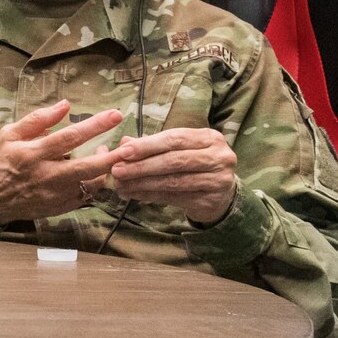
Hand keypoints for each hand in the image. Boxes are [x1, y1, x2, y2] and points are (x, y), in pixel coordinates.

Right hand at [0, 100, 125, 223]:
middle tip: (131, 146)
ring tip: (108, 154)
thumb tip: (65, 105)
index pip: (69, 137)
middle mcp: (46, 175)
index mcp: (32, 154)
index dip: (95, 126)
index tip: (116, 115)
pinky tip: (94, 173)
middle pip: (87, 167)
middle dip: (113, 157)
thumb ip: (37, 119)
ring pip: (90, 184)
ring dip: (105, 169)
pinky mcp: (59, 207)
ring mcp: (54, 194)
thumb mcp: (9, 135)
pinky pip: (85, 196)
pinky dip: (94, 184)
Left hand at [103, 127, 238, 224]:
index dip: (147, 145)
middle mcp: (219, 156)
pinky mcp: (212, 199)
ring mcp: (219, 179)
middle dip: (142, 166)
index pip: (174, 139)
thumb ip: (152, 146)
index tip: (122, 151)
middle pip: (174, 160)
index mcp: (209, 138)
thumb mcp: (177, 150)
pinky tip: (134, 195)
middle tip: (117, 171)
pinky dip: (151, 196)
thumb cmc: (193, 166)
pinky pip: (175, 197)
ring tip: (121, 185)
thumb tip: (123, 142)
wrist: (220, 194)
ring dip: (142, 183)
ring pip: (173, 181)